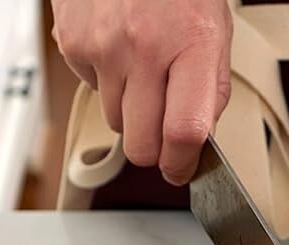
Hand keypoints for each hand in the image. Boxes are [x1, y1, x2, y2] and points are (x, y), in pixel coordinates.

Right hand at [51, 0, 232, 184]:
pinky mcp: (73, 44)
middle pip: (141, 145)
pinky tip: (119, 49)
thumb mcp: (215, 32)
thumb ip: (210, 90)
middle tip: (162, 128)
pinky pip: (92, 90)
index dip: (181, 164)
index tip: (181, 170)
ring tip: (143, 71)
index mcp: (191, 46)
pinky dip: (106, 80)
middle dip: (153, 147)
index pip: (183, 132)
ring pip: (115, 123)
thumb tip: (198, 142)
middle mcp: (144, 48)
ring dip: (129, 110)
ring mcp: (104, 47)